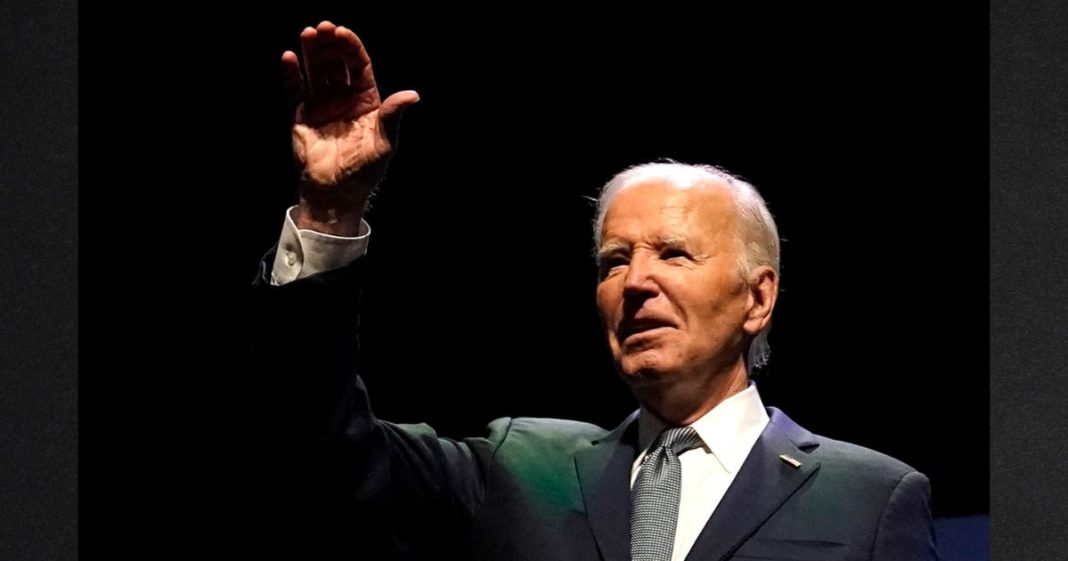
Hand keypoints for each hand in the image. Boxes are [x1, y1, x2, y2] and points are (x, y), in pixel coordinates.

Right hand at [282, 21, 418, 234]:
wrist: (336, 191)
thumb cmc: (364, 169)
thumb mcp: (384, 142)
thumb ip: (393, 115)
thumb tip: (413, 95)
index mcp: (366, 100)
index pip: (359, 66)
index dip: (351, 48)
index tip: (342, 32)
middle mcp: (344, 97)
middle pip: (336, 63)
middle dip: (331, 44)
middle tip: (323, 28)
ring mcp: (322, 103)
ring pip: (316, 70)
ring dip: (312, 51)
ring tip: (308, 33)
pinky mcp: (302, 113)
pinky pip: (295, 88)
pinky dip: (292, 73)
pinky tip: (289, 57)